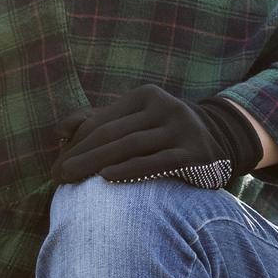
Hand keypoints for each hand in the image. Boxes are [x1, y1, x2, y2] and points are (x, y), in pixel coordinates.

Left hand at [49, 85, 263, 189]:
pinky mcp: (195, 154)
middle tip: (56, 176)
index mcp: (146, 96)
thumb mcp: (136, 122)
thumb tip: (60, 131)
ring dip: (94, 164)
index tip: (56, 165)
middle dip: (79, 156)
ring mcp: (182, 129)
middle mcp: (165, 107)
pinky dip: (129, 169)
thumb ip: (99, 122)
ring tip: (70, 181)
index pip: (101, 121)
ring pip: (130, 146)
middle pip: (112, 133)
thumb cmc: (164, 137)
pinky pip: (156, 162)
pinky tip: (105, 178)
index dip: (75, 144)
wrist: (221, 145)